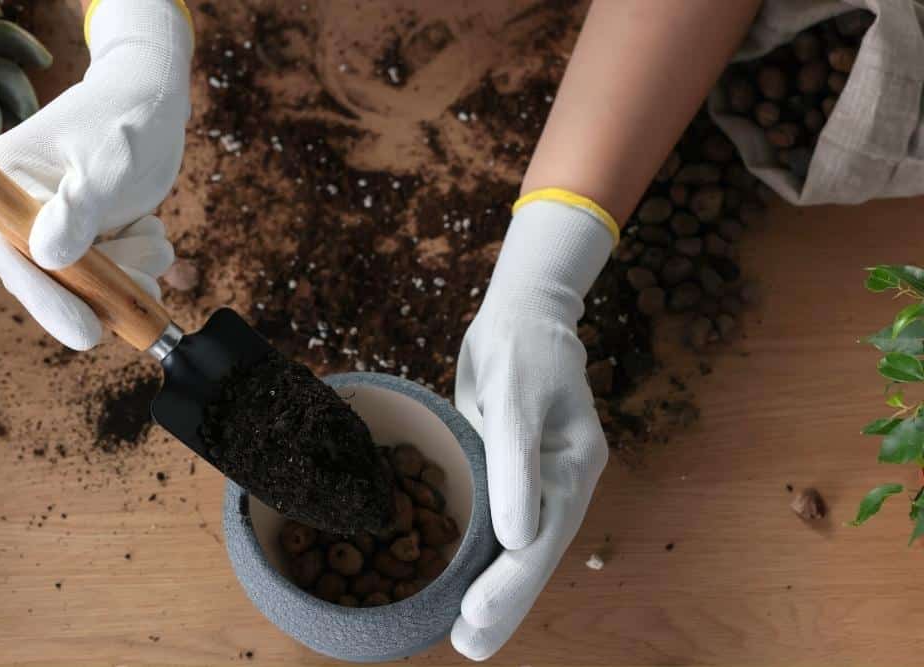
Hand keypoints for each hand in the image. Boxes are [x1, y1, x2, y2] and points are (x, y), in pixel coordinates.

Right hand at [0, 0, 192, 349]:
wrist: (154, 93)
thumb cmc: (127, 115)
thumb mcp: (108, 161)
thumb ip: (80, 209)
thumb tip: (47, 256)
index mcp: (6, 182)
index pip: (13, 255)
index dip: (48, 299)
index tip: (86, 332)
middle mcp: (23, 208)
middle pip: (50, 278)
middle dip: (101, 291)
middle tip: (142, 294)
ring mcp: (57, 223)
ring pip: (89, 279)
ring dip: (129, 273)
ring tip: (151, 237)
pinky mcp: (89, 232)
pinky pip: (113, 268)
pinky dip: (139, 259)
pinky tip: (150, 228)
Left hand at [451, 194, 614, 659]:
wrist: (520, 316)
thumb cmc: (519, 348)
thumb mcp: (516, 398)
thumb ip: (516, 465)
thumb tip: (518, 539)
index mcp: (572, 468)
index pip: (541, 539)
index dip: (510, 583)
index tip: (475, 617)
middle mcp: (561, 484)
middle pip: (534, 556)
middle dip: (504, 604)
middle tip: (468, 647)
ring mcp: (541, 482)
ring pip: (521, 549)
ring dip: (496, 592)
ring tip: (468, 637)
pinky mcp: (516, 475)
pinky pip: (505, 528)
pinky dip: (489, 561)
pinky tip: (466, 587)